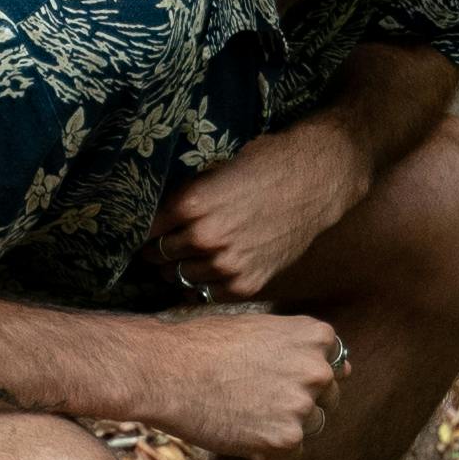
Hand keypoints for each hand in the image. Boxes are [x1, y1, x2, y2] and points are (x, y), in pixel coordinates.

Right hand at [149, 311, 350, 459]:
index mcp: (316, 336)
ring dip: (285, 424)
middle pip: (327, 397)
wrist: (166, 371)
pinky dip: (269, 446)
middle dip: (298, 400)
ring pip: (311, 425)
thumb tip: (345, 370)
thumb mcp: (262, 329)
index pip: (333, 363)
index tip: (275, 375)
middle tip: (255, 395)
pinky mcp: (287, 439)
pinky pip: (291, 450)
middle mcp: (318, 369)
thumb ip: (302, 347)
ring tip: (244, 409)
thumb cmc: (206, 345)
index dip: (301, 372)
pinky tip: (240, 427)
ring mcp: (304, 405)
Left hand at [158, 109, 374, 300]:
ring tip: (184, 259)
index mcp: (191, 204)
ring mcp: (226, 265)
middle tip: (161, 246)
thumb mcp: (216, 170)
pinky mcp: (247, 284)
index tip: (141, 231)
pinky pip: (208, 295)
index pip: (146, 228)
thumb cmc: (267, 165)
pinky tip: (207, 271)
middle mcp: (204, 238)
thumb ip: (186, 196)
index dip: (142, 229)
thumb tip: (155, 213)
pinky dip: (204, 285)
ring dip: (179, 268)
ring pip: (180, 277)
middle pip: (160, 256)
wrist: (316, 181)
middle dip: (159, 250)